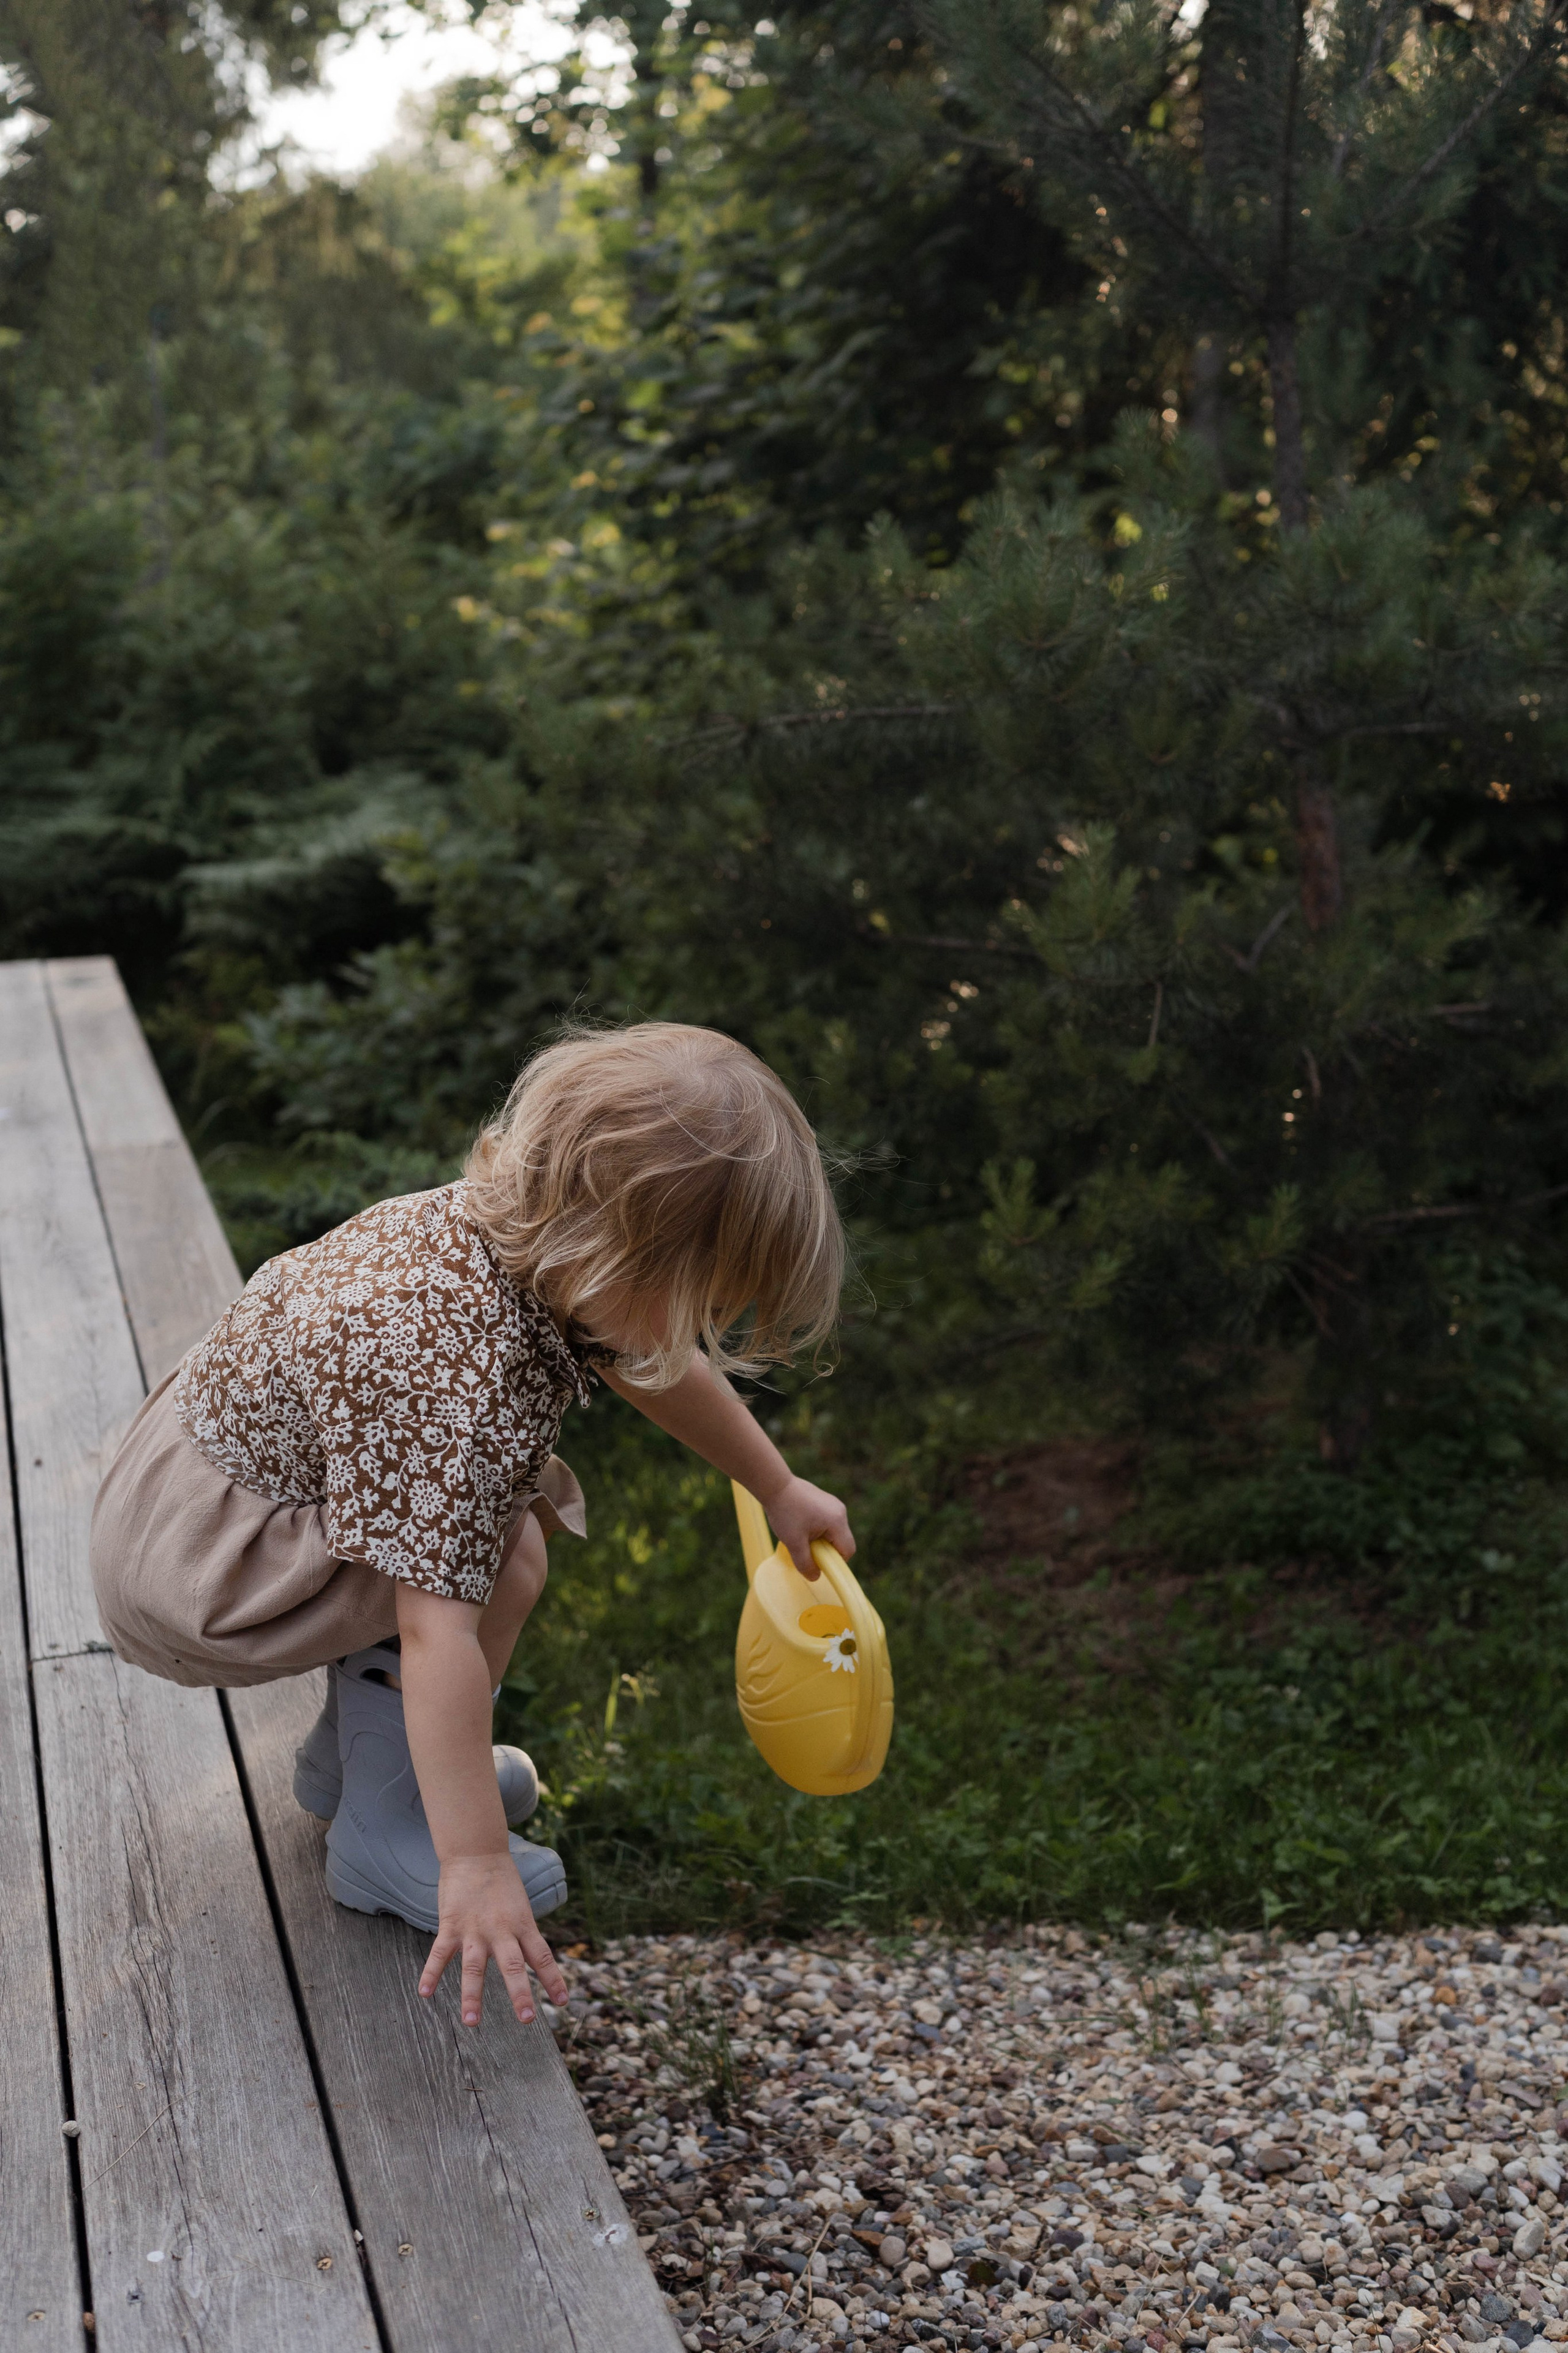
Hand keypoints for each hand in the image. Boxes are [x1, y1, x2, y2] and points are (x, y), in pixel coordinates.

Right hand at [419, 1852, 568, 2027]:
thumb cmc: (502, 1882)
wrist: (476, 1851)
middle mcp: (501, 1930)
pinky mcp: (451, 1924)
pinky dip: (431, 1973)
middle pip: (513, 1965)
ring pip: (474, 1967)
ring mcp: (475, 1929)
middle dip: (520, 1993)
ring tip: (472, 2022)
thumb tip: (531, 1960)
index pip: (542, 1956)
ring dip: (472, 1996)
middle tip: (527, 2019)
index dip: (553, 1979)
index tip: (562, 2003)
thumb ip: (522, 1935)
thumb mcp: (521, 1908)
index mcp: (522, 1925)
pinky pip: (440, 1953)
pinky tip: (424, 1993)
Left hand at [760, 1473, 854, 1579]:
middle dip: (826, 1550)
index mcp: (837, 1521)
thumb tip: (815, 1577)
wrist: (774, 1485)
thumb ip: (805, 1563)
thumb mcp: (794, 1543)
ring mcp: (833, 1504)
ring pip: (833, 1532)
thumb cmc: (785, 1512)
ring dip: (820, 1540)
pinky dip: (816, 1529)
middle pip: (841, 1541)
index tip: (818, 1562)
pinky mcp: (824, 1501)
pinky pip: (827, 1522)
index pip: (847, 1550)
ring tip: (800, 1535)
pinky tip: (799, 1525)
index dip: (835, 1562)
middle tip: (805, 1549)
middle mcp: (840, 1511)